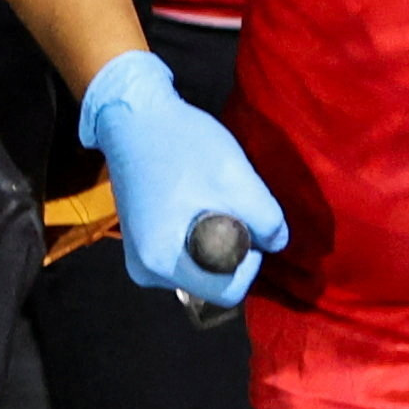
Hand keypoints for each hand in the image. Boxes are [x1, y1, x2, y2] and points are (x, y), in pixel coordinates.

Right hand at [79, 49, 287, 306]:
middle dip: (231, 248)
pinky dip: (198, 237)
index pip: (228, 292)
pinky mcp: (138, 247)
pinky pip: (183, 258)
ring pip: (200, 270)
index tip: (244, 221)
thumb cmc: (182, 144)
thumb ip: (266, 218)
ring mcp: (139, 262)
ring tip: (207, 197)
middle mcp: (146, 272)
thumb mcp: (235, 176)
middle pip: (212, 282)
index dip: (248, 260)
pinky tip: (193, 202)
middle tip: (226, 203)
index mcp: (162, 261)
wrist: (133, 116)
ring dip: (215, 241)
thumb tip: (275, 243)